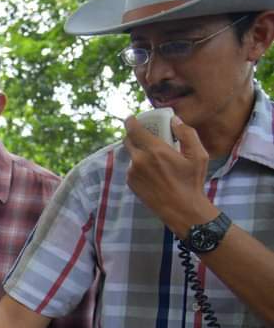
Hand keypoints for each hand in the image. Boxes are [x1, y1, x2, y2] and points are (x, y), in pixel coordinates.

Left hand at [124, 114, 218, 236]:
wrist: (182, 209)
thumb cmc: (191, 182)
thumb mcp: (198, 156)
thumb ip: (187, 134)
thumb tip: (175, 121)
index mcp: (155, 151)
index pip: (135, 130)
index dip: (131, 122)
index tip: (131, 118)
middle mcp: (140, 160)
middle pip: (128, 141)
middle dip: (135, 136)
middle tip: (146, 136)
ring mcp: (133, 173)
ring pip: (132, 155)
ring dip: (140, 153)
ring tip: (156, 160)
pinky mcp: (131, 183)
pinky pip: (132, 169)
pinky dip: (139, 166)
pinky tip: (153, 172)